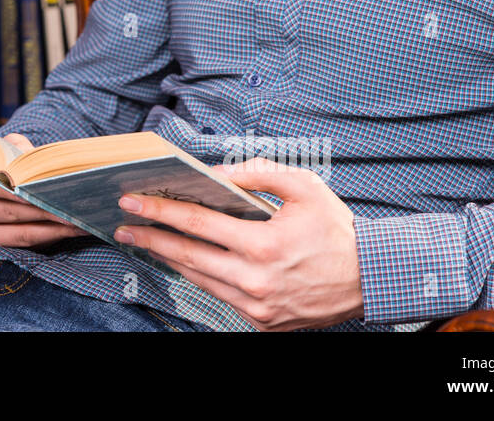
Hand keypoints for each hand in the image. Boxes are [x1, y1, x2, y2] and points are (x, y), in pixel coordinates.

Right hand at [0, 133, 84, 260]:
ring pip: (20, 234)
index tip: (52, 190)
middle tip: (75, 208)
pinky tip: (65, 233)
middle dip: (47, 210)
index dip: (26, 188)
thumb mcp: (8, 152)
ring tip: (78, 223)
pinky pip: (20, 250)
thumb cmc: (3, 171)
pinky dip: (46, 241)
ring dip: (54, 229)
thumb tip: (38, 162)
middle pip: (12, 211)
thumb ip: (19, 150)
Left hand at [113, 158, 364, 329]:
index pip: (197, 224)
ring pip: (200, 280)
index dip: (160, 212)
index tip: (133, 203)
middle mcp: (256, 281)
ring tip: (147, 242)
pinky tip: (185, 262)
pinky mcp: (263, 322)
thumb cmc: (336, 231)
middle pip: (188, 257)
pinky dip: (201, 277)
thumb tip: (217, 172)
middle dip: (150, 239)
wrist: (369, 279)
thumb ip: (258, 174)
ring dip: (170, 260)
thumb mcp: (304, 187)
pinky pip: (221, 297)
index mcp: (264, 245)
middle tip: (123, 227)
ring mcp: (258, 306)